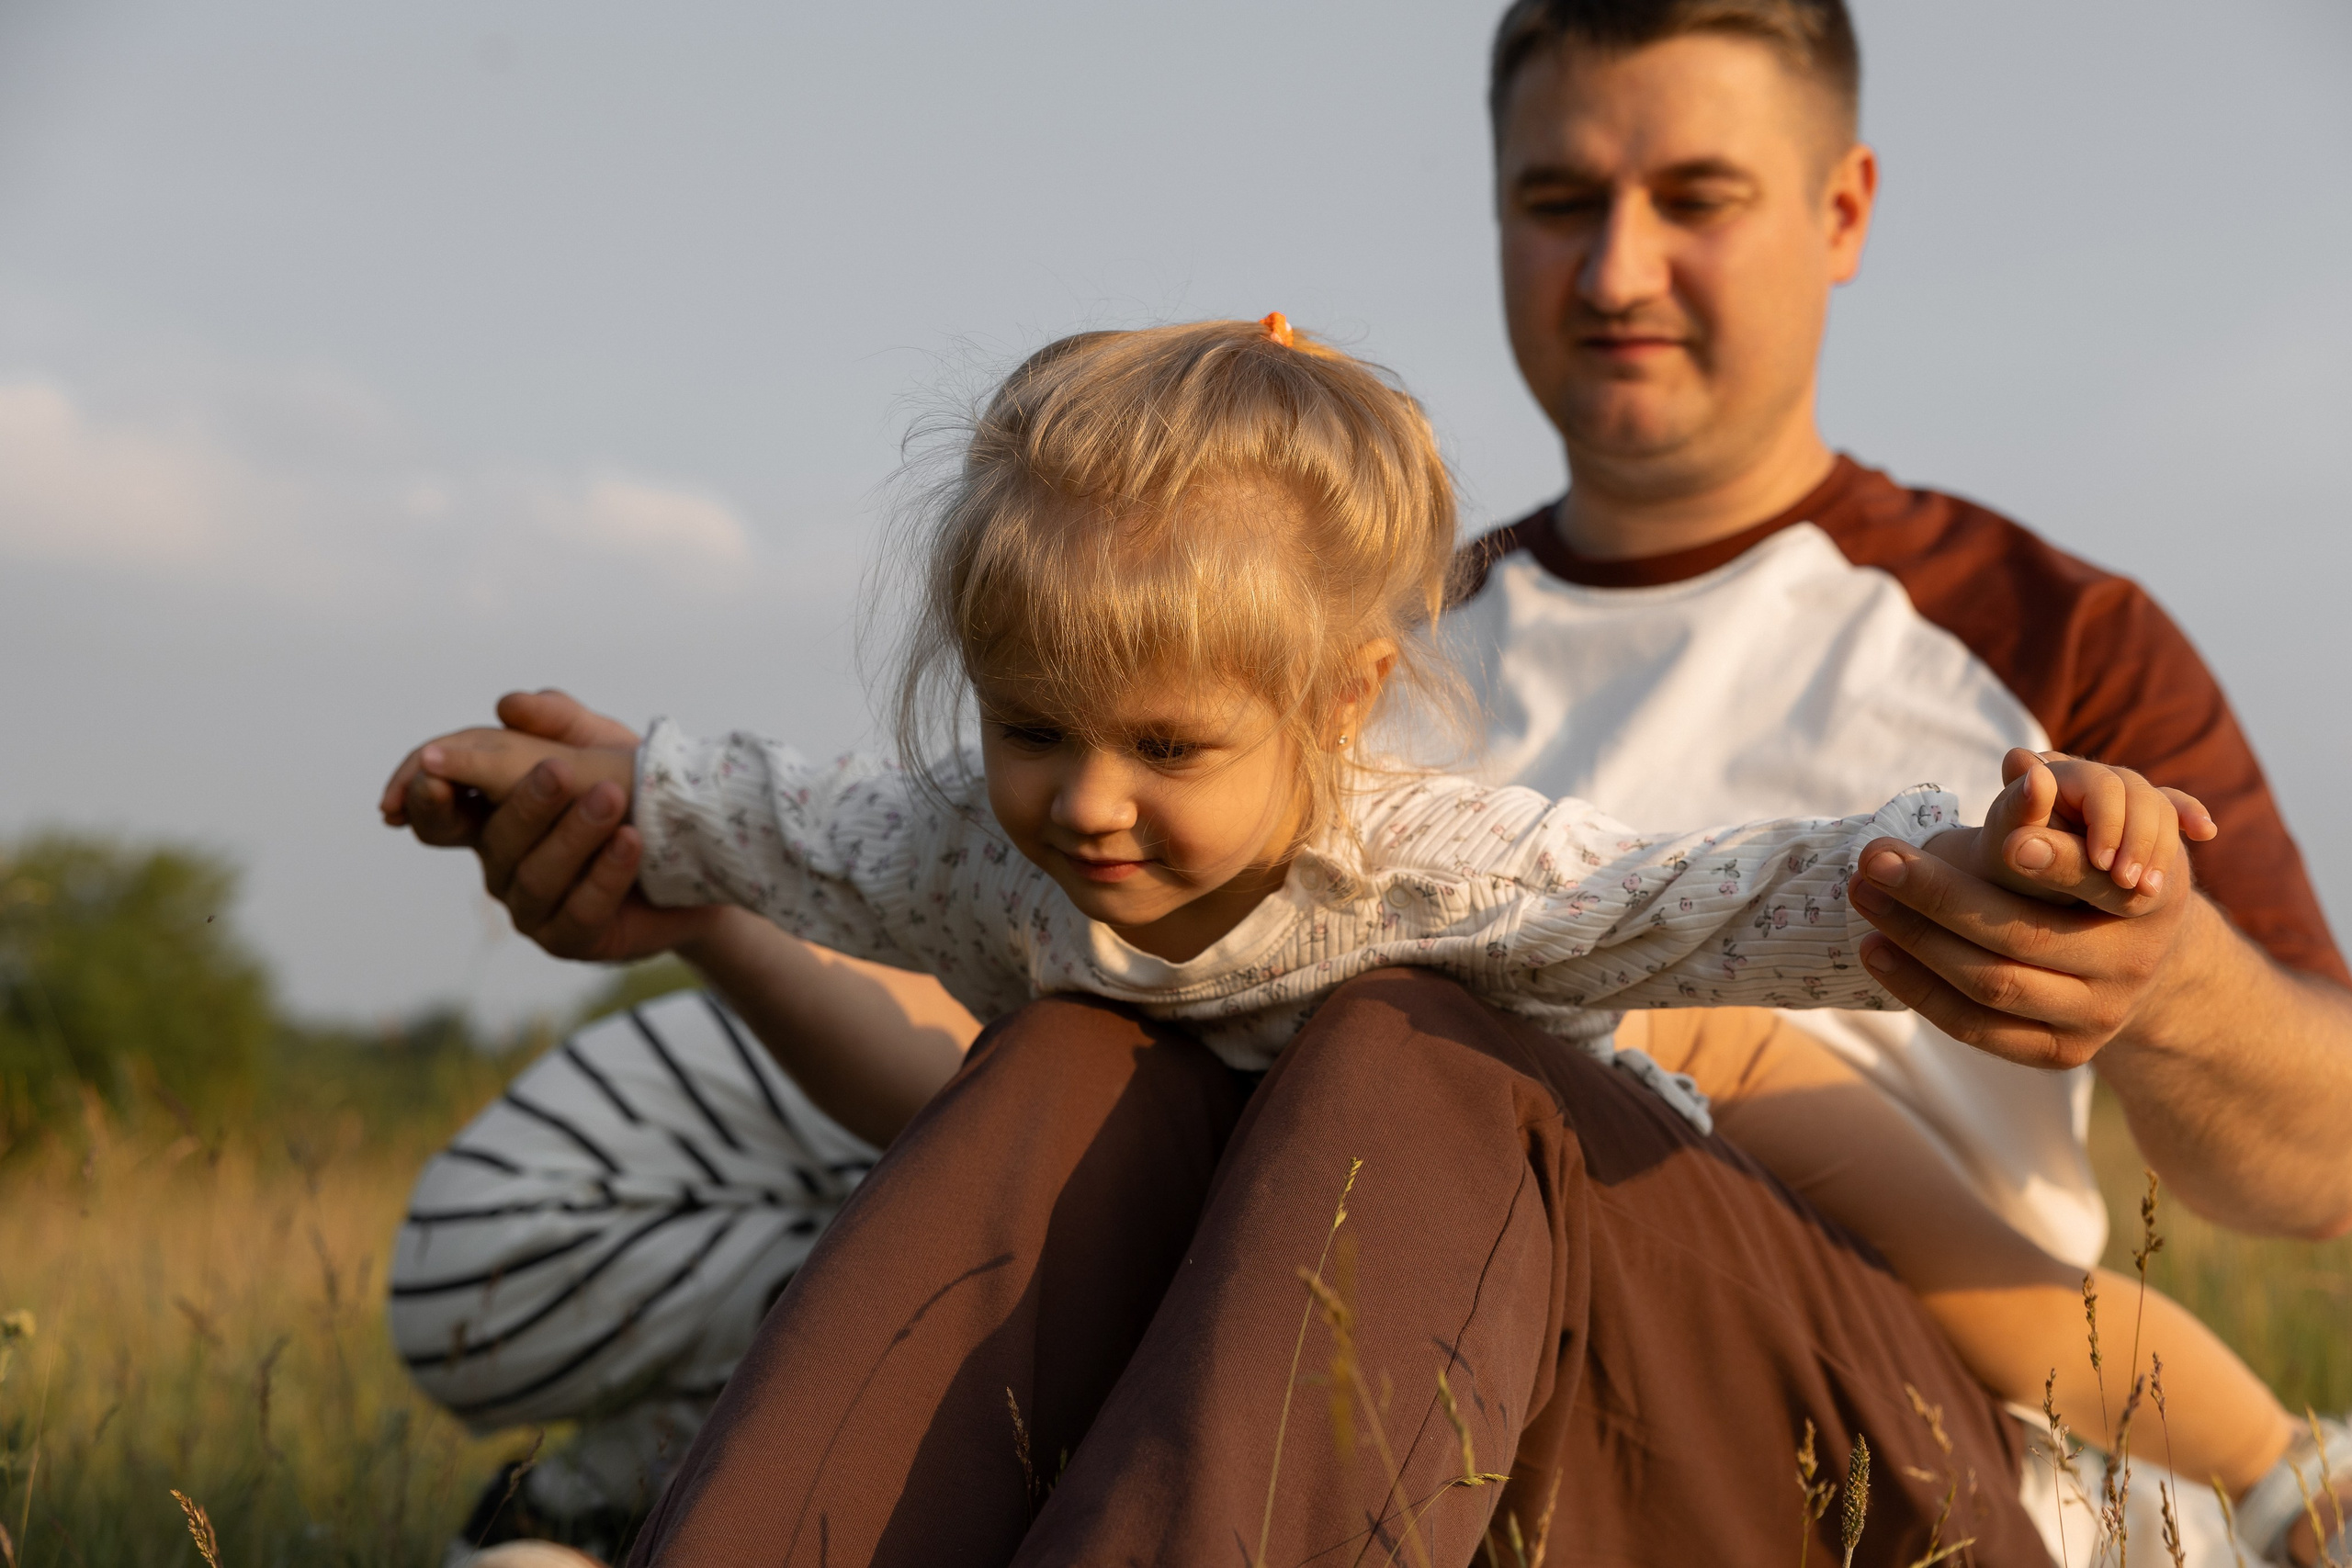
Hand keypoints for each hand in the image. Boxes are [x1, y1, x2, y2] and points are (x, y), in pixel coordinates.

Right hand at [380, 691, 707, 963]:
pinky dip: (605, 874)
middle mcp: (503, 863)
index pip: (439, 811)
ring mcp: (532, 907)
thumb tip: (508, 705)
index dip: (424, 796)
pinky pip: (581, 910)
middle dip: (525, 804)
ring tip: (613, 797)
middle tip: (560, 771)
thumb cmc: (640, 794)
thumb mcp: (604, 745)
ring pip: (537, 875)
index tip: (433, 774)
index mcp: (493, 815)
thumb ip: (559, 723)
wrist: (704, 854)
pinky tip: (630, 843)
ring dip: (574, 834)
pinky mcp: (572, 939)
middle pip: (494, 839)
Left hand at [1852, 751, 2217, 1069]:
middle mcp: (2132, 963)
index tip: (2003, 842)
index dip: (2052, 861)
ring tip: (1861, 897)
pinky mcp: (2061, 1053)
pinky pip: (1979, 1028)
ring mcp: (2099, 1016)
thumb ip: (2050, 801)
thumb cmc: (2087, 869)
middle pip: (2023, 934)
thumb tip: (2019, 762)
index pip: (2094, 879)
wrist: (2131, 956)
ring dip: (1916, 943)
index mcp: (2150, 896)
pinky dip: (1920, 991)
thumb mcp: (2086, 829)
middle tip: (1872, 856)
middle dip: (1939, 895)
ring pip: (1994, 985)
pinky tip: (1874, 950)